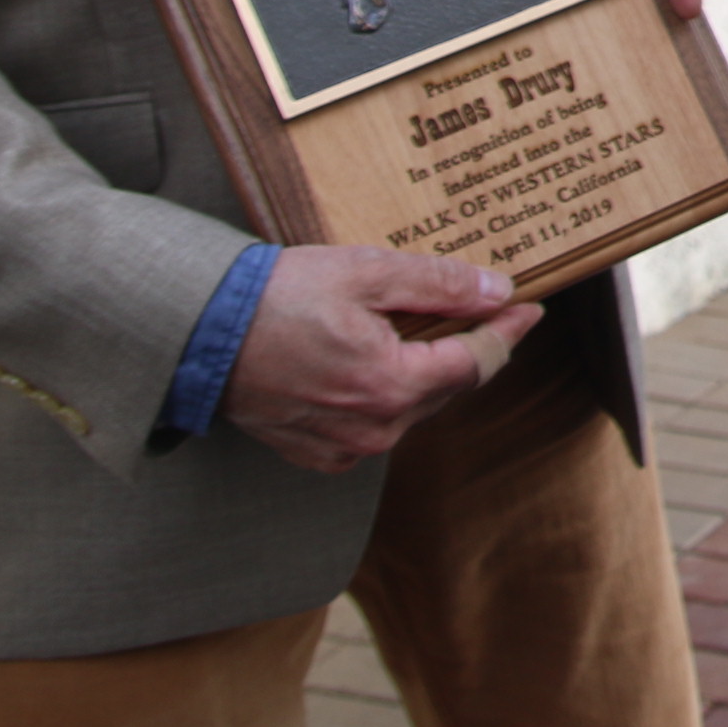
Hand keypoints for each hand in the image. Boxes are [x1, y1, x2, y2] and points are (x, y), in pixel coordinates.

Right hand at [221, 246, 539, 472]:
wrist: (199, 335)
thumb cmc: (278, 299)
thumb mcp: (366, 273)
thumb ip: (439, 285)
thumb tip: (496, 291)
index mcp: (390, 385)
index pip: (476, 361)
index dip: (507, 331)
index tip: (528, 307)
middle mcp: (374, 429)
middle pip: (448, 386)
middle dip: (470, 346)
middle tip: (484, 307)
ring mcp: (345, 447)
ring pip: (414, 406)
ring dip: (427, 369)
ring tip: (426, 326)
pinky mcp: (319, 453)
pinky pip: (376, 424)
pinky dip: (388, 393)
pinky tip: (378, 358)